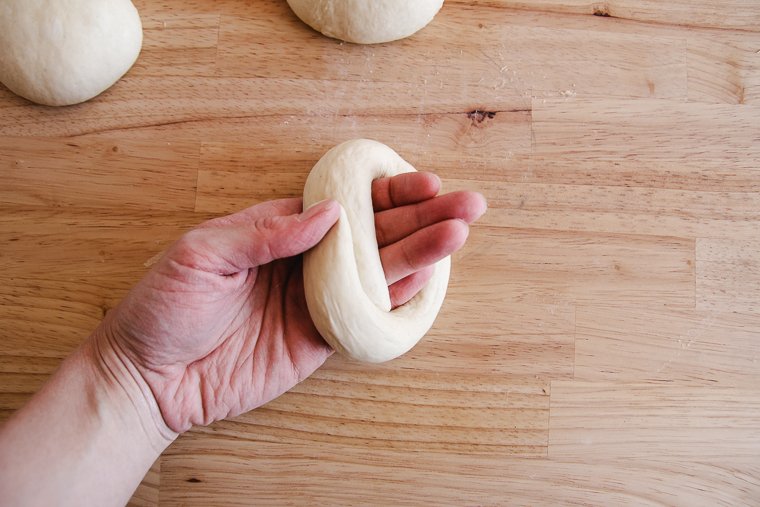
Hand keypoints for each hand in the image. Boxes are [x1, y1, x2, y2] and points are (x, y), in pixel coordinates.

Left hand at [95, 172, 485, 432]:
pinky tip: (428, 279)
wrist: (150, 377)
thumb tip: (327, 212)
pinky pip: (367, 316)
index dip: (386, 193)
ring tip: (458, 233)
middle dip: (421, 217)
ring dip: (421, 254)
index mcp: (280, 228)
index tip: (423, 183)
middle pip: (375, 234)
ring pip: (380, 271)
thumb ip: (266, 231)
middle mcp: (307, 259)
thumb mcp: (202, 254)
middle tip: (467, 204)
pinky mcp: (320, 338)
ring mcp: (318, 298)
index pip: (345, 202)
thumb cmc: (164, 306)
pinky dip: (399, 299)